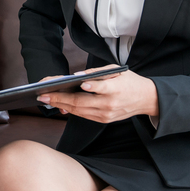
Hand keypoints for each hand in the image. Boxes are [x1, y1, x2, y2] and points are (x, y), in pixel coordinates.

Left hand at [36, 65, 157, 123]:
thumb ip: (99, 73)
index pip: (102, 88)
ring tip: (46, 99)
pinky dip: (70, 110)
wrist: (145, 99)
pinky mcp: (104, 120)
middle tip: (43, 94)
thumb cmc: (129, 81)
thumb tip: (78, 76)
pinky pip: (84, 115)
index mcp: (116, 89)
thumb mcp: (118, 70)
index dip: (91, 86)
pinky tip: (59, 104)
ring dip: (61, 105)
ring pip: (80, 111)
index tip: (79, 83)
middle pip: (82, 102)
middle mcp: (110, 104)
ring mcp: (106, 114)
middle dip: (60, 98)